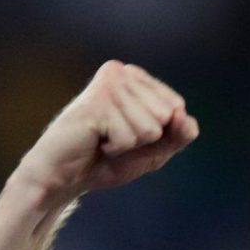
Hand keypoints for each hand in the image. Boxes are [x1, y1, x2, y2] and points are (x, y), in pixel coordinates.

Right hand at [15, 60, 199, 203]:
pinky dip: (116, 148)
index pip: (176, 106)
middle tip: (114, 137)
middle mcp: (120, 72)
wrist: (66, 178)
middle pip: (167, 114)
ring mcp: (107, 85)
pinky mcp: (96, 103)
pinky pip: (130, 137)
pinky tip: (95, 141)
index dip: (160, 133)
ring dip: (129, 144)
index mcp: (134, 76)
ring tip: (104, 139)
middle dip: (145, 138)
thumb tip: (184, 116)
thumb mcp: (156, 149)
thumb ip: (179, 134)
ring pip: (151, 128)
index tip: (131, 134)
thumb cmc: (108, 160)